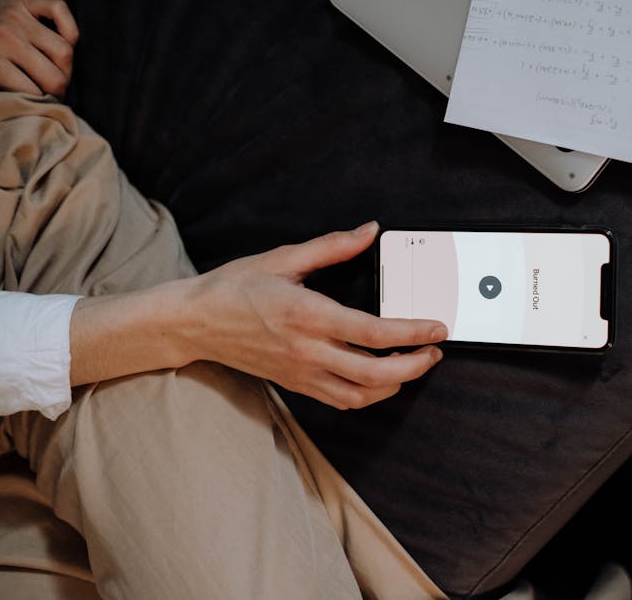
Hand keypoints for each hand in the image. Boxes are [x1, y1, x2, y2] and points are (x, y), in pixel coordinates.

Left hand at [0, 0, 78, 96]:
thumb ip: (7, 85)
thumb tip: (36, 103)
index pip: (35, 92)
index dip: (43, 101)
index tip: (45, 101)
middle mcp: (7, 36)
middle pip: (55, 76)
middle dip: (59, 88)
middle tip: (55, 88)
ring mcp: (16, 15)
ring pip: (65, 50)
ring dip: (66, 65)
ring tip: (59, 68)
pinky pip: (59, 9)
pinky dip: (68, 26)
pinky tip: (66, 39)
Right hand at [188, 221, 446, 408]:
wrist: (195, 323)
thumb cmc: (235, 288)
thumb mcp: (283, 258)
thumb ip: (332, 247)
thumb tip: (369, 231)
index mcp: (307, 315)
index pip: (372, 332)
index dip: (411, 333)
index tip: (436, 328)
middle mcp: (307, 350)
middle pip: (374, 373)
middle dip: (414, 365)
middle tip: (434, 351)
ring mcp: (301, 372)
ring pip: (360, 394)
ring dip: (395, 384)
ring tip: (414, 364)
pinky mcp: (296, 385)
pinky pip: (341, 400)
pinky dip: (369, 394)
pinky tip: (382, 378)